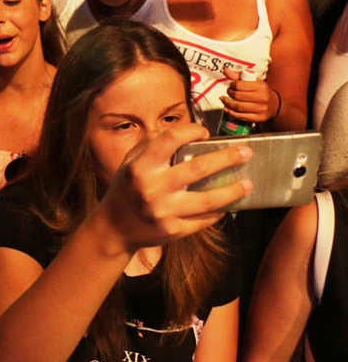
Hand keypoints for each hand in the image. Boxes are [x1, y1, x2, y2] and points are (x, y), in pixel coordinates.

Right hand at [98, 123, 252, 252]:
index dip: (192, 131)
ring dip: (233, 190)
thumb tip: (181, 132)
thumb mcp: (129, 162)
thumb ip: (149, 144)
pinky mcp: (173, 230)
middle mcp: (153, 187)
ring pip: (209, 199)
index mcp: (141, 166)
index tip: (205, 133)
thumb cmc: (125, 189)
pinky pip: (204, 220)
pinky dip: (219, 211)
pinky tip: (228, 204)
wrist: (114, 228)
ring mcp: (164, 211)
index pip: (171, 139)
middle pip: (199, 168)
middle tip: (245, 153)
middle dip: (228, 158)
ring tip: (248, 183)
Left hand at [219, 66, 276, 122]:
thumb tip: (224, 70)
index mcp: (260, 86)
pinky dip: (230, 113)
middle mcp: (262, 98)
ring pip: (238, 107)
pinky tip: (226, 109)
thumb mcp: (253, 81)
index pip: (239, 85)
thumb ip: (238, 75)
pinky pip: (240, 116)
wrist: (274, 105)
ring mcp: (260, 109)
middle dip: (229, 94)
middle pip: (237, 96)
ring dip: (227, 103)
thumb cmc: (260, 91)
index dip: (232, 85)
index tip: (231, 85)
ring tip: (224, 100)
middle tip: (228, 92)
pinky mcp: (258, 118)